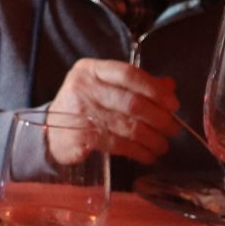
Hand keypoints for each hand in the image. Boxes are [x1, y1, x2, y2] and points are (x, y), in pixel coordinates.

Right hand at [48, 58, 178, 164]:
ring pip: (127, 126)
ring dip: (151, 138)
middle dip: (158, 118)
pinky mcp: (80, 136)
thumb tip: (169, 87)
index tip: (173, 104)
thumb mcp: (105, 87)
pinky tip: (147, 155)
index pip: (129, 74)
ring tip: (163, 145)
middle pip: (131, 102)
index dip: (155, 89)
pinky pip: (117, 144)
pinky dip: (137, 151)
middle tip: (172, 129)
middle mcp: (83, 87)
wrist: (51, 131)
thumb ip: (136, 85)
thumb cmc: (85, 106)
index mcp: (92, 69)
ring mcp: (79, 112)